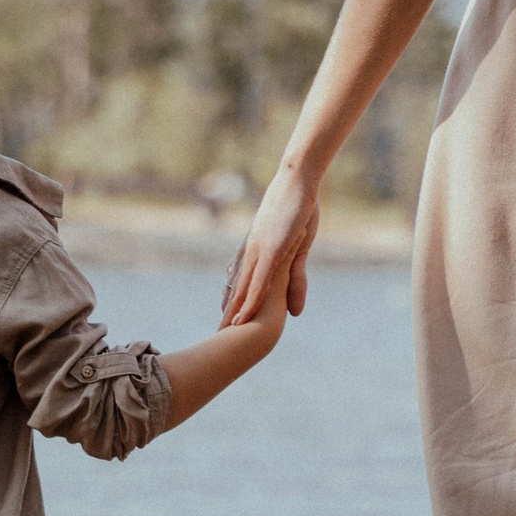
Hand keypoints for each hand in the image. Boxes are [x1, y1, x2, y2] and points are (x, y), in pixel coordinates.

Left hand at [221, 159, 319, 325]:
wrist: (296, 180)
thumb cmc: (297, 209)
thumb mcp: (299, 249)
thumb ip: (296, 279)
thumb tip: (296, 308)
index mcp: (255, 251)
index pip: (239, 282)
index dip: (232, 303)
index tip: (223, 321)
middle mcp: (252, 253)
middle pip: (236, 289)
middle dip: (228, 313)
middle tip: (216, 335)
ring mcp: (260, 252)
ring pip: (243, 289)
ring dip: (234, 312)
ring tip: (225, 333)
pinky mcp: (272, 250)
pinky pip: (259, 280)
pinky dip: (251, 299)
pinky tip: (243, 315)